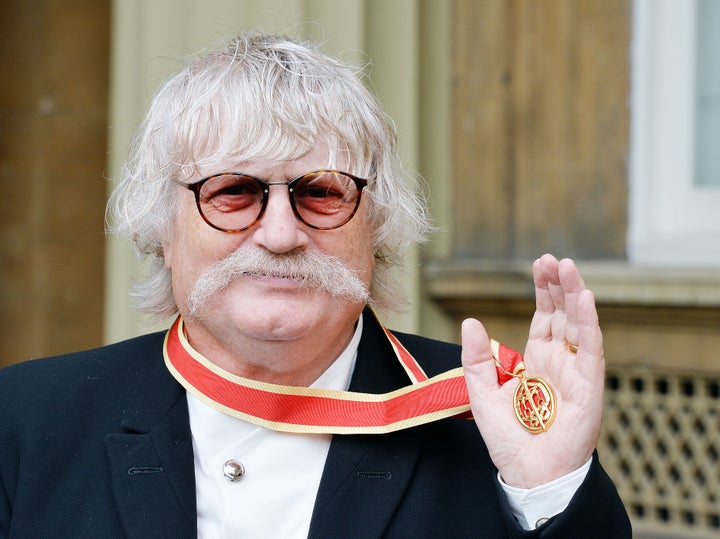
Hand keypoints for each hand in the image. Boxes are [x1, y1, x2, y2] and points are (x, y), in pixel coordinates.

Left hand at [461, 254, 604, 487]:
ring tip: (567, 267)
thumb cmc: (508, 438)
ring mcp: (575, 372)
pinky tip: (585, 298)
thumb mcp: (482, 391)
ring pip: (579, 324)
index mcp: (536, 360)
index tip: (539, 264)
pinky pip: (591, 349)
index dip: (543, 290)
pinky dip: (590, 323)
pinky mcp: (588, 386)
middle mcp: (558, 361)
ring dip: (575, 295)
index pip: (544, 316)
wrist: (527, 473)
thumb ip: (476, 357)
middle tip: (552, 259)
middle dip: (558, 285)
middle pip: (563, 314)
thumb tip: (470, 321)